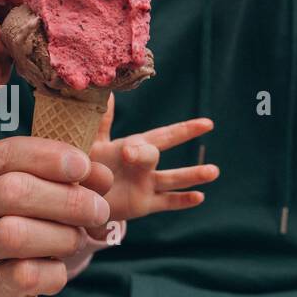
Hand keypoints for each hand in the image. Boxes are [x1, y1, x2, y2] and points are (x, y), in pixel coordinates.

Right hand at [0, 137, 113, 296]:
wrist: (0, 289)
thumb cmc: (27, 229)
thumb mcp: (45, 195)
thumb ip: (72, 179)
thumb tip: (102, 176)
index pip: (4, 155)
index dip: (48, 157)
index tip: (83, 167)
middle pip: (12, 192)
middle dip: (66, 199)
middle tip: (99, 210)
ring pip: (14, 235)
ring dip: (61, 237)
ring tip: (77, 240)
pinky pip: (24, 275)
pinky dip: (53, 272)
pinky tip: (57, 270)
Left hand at [87, 93, 217, 234]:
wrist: (82, 197)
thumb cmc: (88, 166)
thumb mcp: (92, 143)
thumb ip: (100, 121)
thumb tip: (105, 91)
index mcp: (133, 146)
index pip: (158, 133)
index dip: (178, 126)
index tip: (193, 122)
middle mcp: (143, 164)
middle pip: (161, 149)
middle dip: (182, 134)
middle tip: (203, 124)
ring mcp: (146, 184)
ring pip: (173, 179)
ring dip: (193, 175)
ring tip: (214, 171)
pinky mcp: (143, 204)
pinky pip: (166, 202)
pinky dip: (182, 200)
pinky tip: (199, 197)